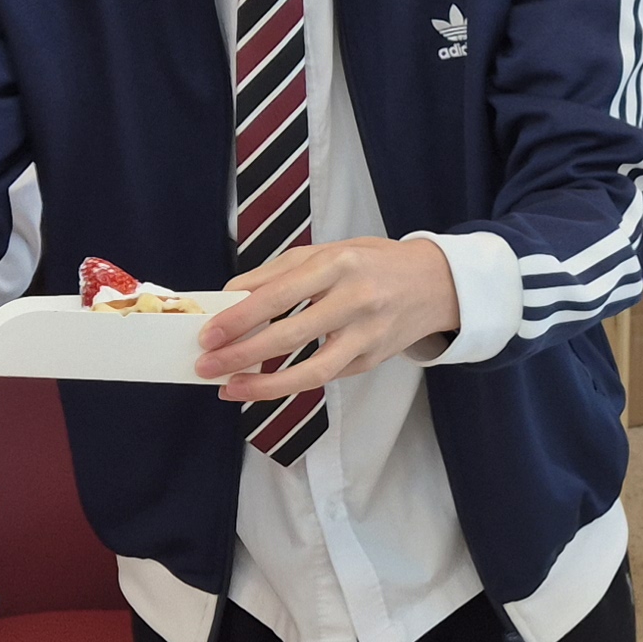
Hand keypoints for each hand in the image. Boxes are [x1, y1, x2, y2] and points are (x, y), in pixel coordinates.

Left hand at [196, 238, 460, 400]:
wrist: (435, 283)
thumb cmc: (372, 263)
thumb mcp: (327, 252)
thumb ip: (277, 273)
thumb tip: (230, 297)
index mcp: (339, 264)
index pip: (279, 295)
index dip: (240, 318)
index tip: (209, 333)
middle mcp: (356, 300)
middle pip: (290, 335)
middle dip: (241, 354)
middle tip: (207, 365)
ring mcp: (368, 335)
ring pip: (312, 371)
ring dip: (265, 386)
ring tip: (230, 389)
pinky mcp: (372, 360)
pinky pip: (325, 375)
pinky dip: (289, 383)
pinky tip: (261, 383)